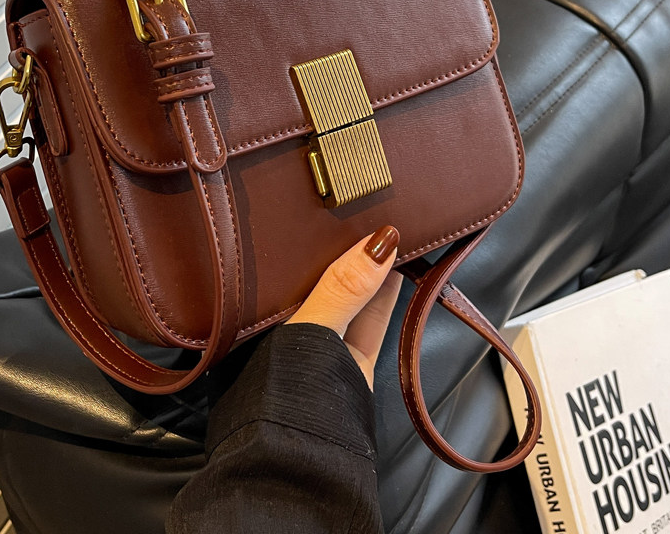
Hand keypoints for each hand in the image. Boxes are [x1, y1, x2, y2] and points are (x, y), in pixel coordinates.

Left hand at [285, 225, 402, 389]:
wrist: (310, 458)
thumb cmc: (291, 391)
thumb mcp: (314, 329)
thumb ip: (344, 289)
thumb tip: (378, 244)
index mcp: (271, 315)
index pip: (296, 264)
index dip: (320, 238)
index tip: (349, 211)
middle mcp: (298, 325)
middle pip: (329, 279)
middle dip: (352, 250)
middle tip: (376, 214)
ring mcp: (328, 343)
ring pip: (355, 296)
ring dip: (375, 270)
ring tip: (392, 233)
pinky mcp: (355, 360)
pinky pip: (374, 318)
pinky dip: (387, 295)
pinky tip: (398, 270)